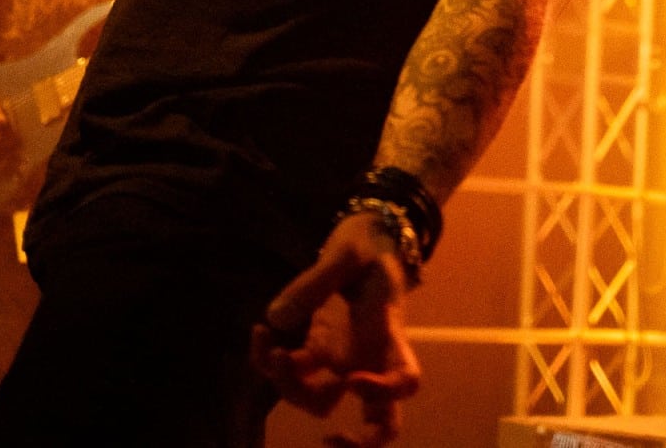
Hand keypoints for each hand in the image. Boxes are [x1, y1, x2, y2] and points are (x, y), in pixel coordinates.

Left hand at [251, 212, 421, 446]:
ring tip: (270, 350)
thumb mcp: (346, 253)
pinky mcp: (318, 350)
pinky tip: (261, 334)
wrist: (367, 239)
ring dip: (293, 390)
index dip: (384, 392)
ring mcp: (344, 359)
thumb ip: (316, 281)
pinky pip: (294, 373)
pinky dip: (271, 364)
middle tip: (324, 431)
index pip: (404, 379)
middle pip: (377, 421)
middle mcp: (370, 358)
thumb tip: (277, 319)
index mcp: (389, 335)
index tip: (354, 382)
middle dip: (354, 439)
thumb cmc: (368, 245)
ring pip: (324, 402)